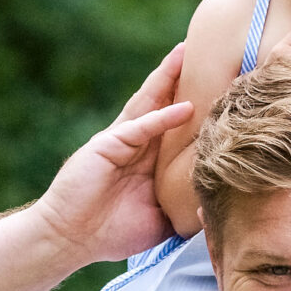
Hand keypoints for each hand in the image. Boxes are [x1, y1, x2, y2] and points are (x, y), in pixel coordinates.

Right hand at [31, 43, 194, 263]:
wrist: (70, 240)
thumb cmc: (110, 233)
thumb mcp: (159, 222)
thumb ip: (183, 210)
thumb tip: (215, 213)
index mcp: (147, 158)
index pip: (175, 124)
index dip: (194, 104)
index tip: (219, 86)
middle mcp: (135, 143)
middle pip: (162, 102)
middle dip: (181, 77)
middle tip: (207, 51)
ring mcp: (120, 141)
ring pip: (149, 103)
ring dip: (169, 79)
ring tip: (187, 54)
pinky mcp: (107, 145)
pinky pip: (140, 128)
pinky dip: (162, 118)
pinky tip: (184, 107)